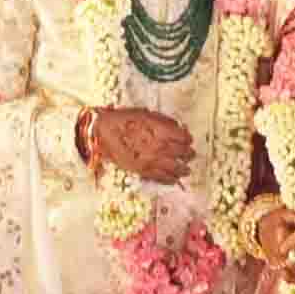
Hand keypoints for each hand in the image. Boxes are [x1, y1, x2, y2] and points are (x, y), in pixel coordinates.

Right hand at [79, 108, 193, 184]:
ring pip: (175, 168)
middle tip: (191, 154)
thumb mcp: (146, 114)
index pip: (184, 138)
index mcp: (161, 131)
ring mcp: (152, 161)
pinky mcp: (143, 171)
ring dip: (183, 169)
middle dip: (188, 154)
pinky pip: (162, 178)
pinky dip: (171, 179)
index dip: (188, 139)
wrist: (103, 133)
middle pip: (183, 154)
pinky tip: (174, 179)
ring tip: (186, 170)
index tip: (189, 140)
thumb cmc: (123, 120)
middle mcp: (160, 147)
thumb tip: (177, 127)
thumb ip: (164, 121)